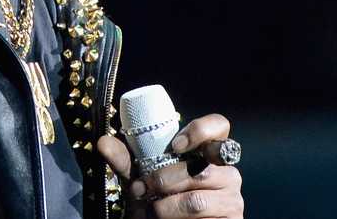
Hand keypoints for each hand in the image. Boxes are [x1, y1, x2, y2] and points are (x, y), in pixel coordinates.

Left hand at [97, 113, 243, 218]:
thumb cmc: (158, 200)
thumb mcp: (140, 178)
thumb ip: (124, 161)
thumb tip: (103, 143)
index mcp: (208, 152)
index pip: (220, 126)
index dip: (201, 130)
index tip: (175, 145)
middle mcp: (226, 172)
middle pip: (201, 169)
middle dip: (163, 181)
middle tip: (140, 189)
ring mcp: (232, 198)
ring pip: (197, 200)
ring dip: (165, 207)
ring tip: (150, 211)